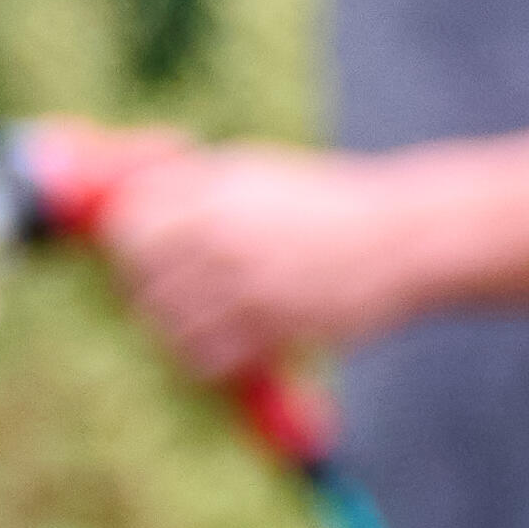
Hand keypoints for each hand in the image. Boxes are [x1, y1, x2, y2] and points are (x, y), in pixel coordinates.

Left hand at [26, 120, 440, 385]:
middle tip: (170, 288)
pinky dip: (205, 355)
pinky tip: (226, 343)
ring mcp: (244, 285)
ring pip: (166, 319)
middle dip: (145, 283)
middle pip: (140, 272)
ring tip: (202, 318)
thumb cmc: (325, 203)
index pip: (130, 219)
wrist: (399, 240)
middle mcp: (221, 236)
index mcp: (215, 190)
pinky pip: (205, 355)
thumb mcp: (255, 171)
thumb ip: (192, 182)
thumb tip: (129, 196)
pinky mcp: (270, 329)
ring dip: (174, 322)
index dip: (129, 238)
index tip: (142, 249)